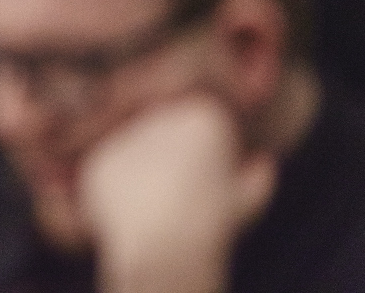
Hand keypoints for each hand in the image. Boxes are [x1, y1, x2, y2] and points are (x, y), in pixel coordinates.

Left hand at [79, 96, 275, 292]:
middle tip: (179, 194)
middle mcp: (162, 115)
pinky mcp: (100, 156)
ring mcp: (126, 134)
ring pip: (137, 148)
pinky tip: (131, 213)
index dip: (208, 155)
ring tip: (157, 207)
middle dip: (172, 159)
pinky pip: (109, 169)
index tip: (209, 179)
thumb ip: (253, 178)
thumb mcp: (245, 201)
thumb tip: (264, 166)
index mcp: (204, 116)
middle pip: (167, 131)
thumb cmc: (212, 226)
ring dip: (145, 173)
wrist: (166, 249)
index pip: (202, 122)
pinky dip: (118, 189)